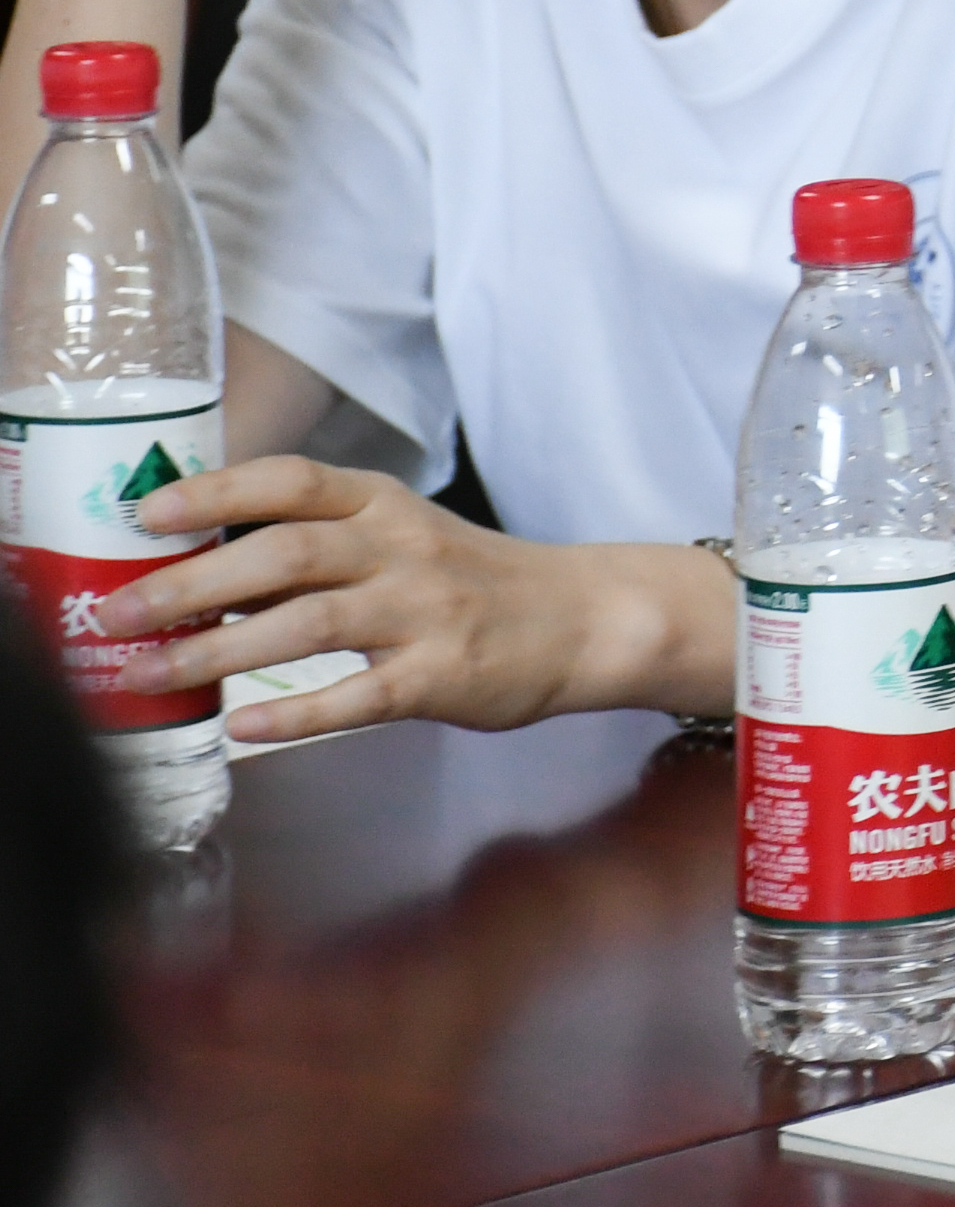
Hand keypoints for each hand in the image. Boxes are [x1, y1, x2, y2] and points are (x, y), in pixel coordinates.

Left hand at [102, 457, 702, 741]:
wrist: (586, 617)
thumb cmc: (473, 581)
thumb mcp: (399, 539)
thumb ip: (313, 551)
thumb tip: (196, 575)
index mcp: (385, 504)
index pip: (291, 481)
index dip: (215, 491)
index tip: (145, 514)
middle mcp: (404, 547)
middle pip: (285, 552)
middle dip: (190, 583)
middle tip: (117, 615)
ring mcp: (427, 611)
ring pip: (310, 623)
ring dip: (218, 653)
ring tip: (150, 678)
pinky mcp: (444, 675)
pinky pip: (359, 696)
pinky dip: (296, 713)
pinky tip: (243, 725)